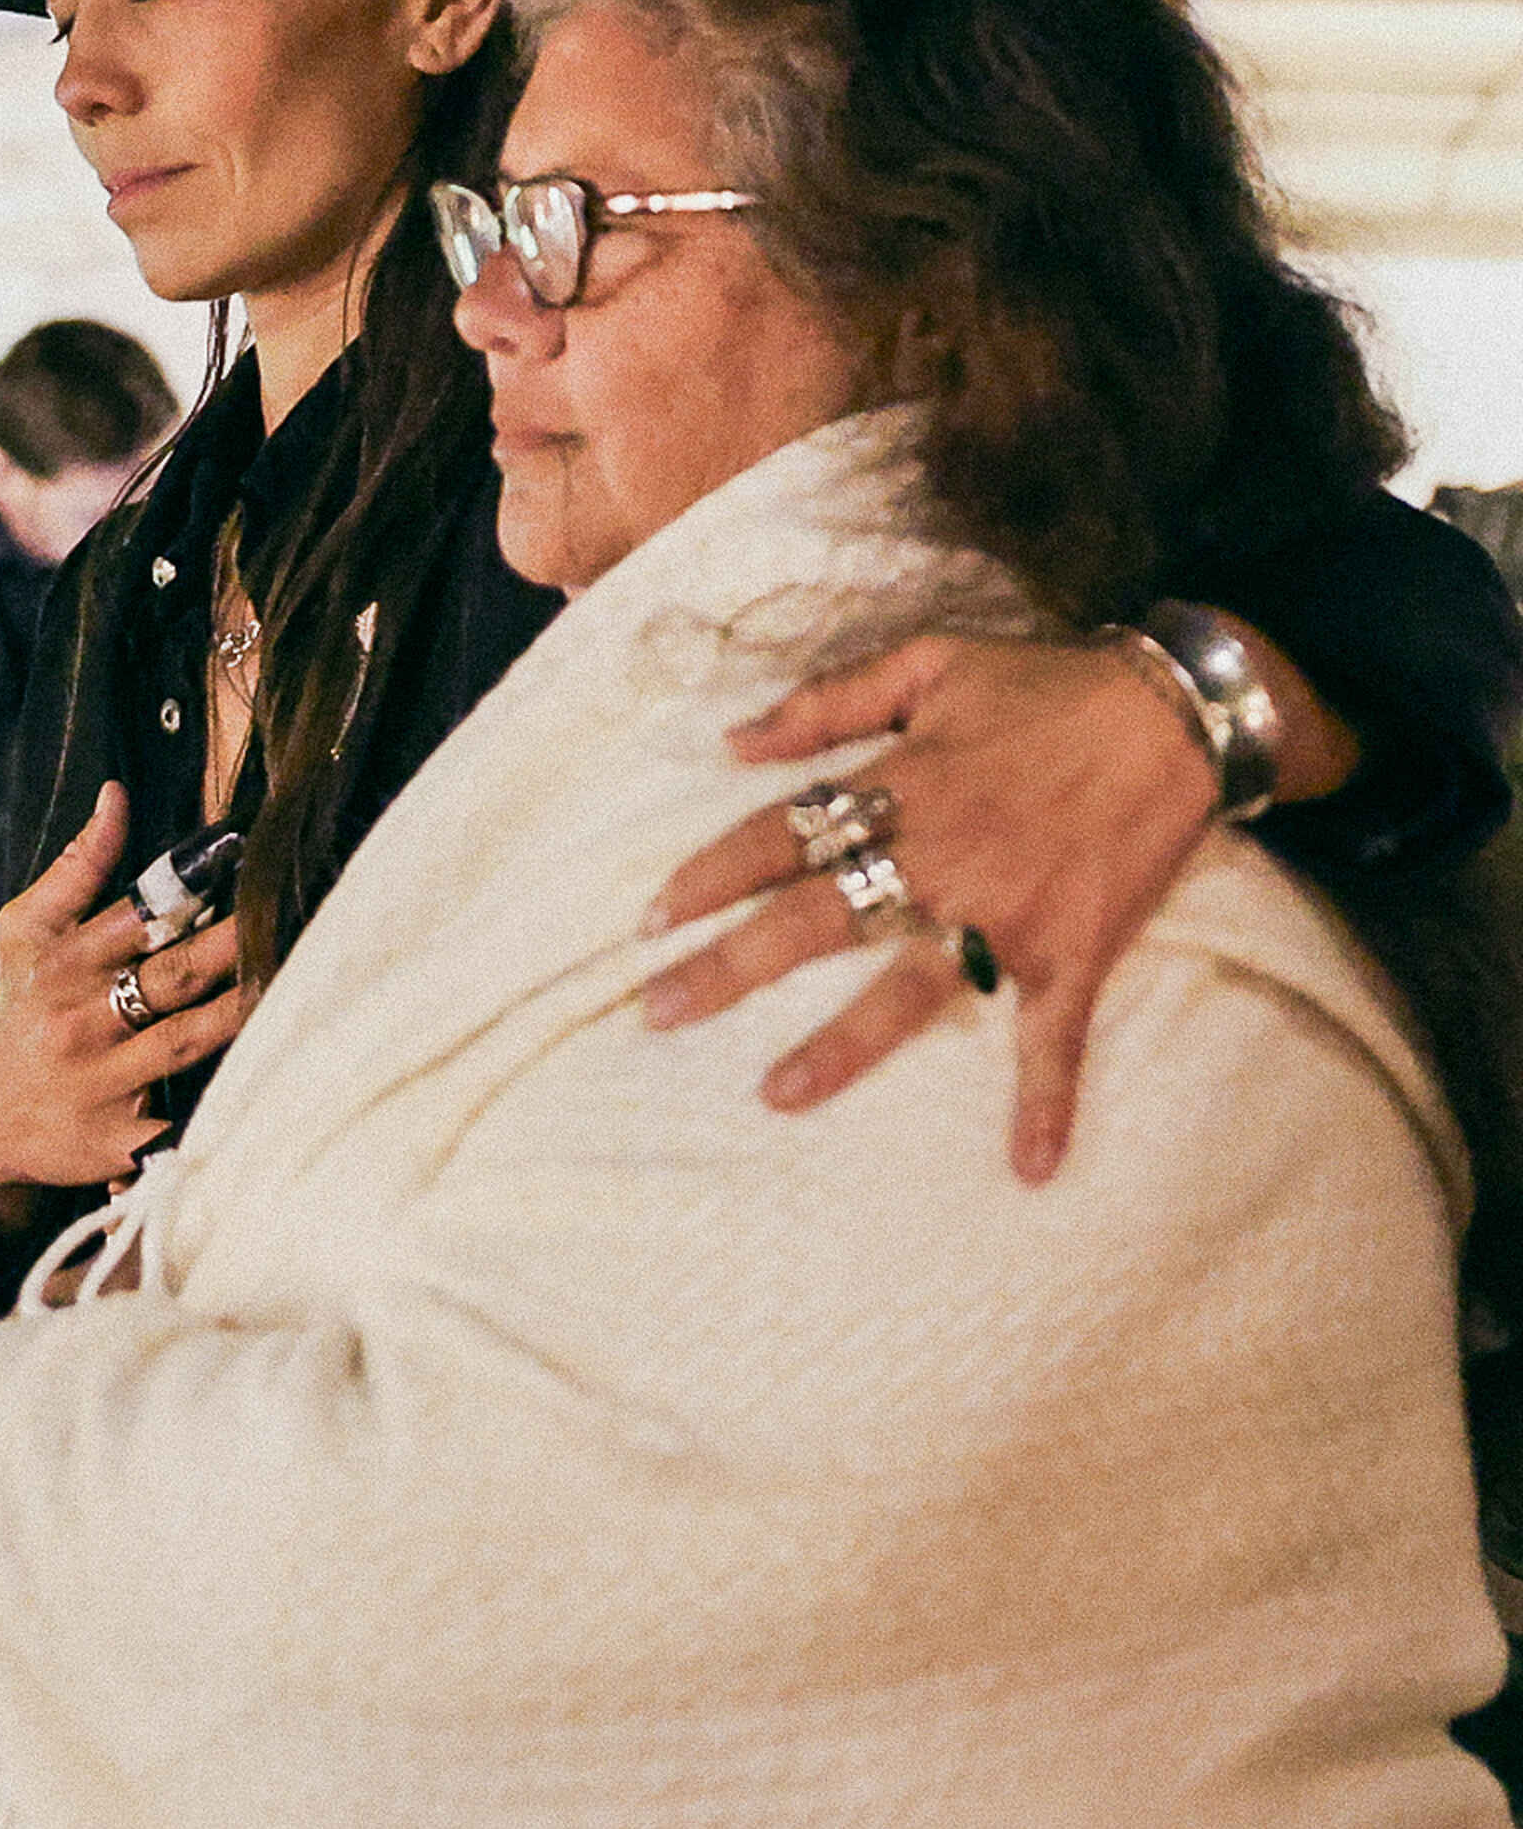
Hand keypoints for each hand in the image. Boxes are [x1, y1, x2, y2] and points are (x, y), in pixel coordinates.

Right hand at [0, 782, 246, 1230]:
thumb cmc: (22, 1006)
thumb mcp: (27, 931)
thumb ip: (77, 866)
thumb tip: (116, 794)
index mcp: (67, 964)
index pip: (136, 917)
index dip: (194, 889)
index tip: (248, 859)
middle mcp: (82, 1020)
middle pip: (172, 975)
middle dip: (234, 945)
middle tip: (290, 915)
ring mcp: (101, 1083)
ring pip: (185, 1041)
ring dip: (241, 1013)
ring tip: (295, 982)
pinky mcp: (116, 1140)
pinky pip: (175, 1127)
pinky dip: (216, 1114)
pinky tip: (265, 1091)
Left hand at [640, 635, 1221, 1183]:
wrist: (1177, 713)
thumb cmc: (1045, 685)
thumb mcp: (929, 661)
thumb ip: (829, 698)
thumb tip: (734, 739)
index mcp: (901, 784)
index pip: (781, 834)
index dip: (710, 875)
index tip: (652, 917)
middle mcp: (940, 856)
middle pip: (814, 918)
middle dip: (730, 967)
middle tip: (658, 1011)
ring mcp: (1005, 914)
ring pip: (908, 990)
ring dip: (844, 1048)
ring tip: (775, 1095)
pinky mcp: (1072, 953)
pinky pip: (1054, 1037)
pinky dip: (1047, 1102)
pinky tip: (1031, 1167)